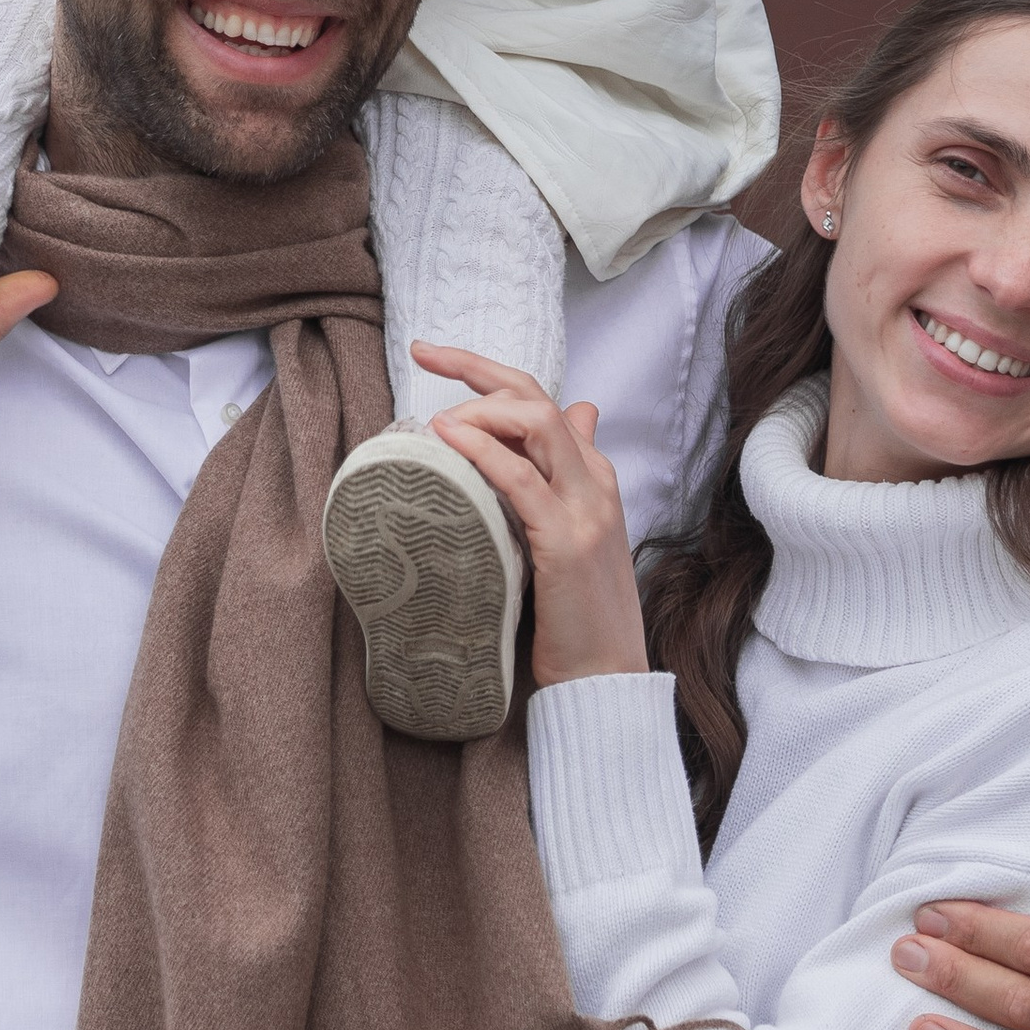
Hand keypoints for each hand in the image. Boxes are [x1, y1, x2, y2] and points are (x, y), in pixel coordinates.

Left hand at [413, 342, 647, 685]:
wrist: (605, 676)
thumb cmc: (575, 614)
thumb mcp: (567, 537)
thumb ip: (558, 486)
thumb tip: (566, 425)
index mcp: (593, 476)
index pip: (542, 401)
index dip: (489, 375)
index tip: (435, 358)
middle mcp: (594, 481)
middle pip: (536, 398)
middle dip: (477, 366)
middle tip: (424, 352)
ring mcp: (585, 509)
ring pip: (536, 422)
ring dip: (478, 407)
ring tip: (433, 414)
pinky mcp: (566, 542)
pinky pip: (521, 479)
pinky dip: (482, 450)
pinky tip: (448, 439)